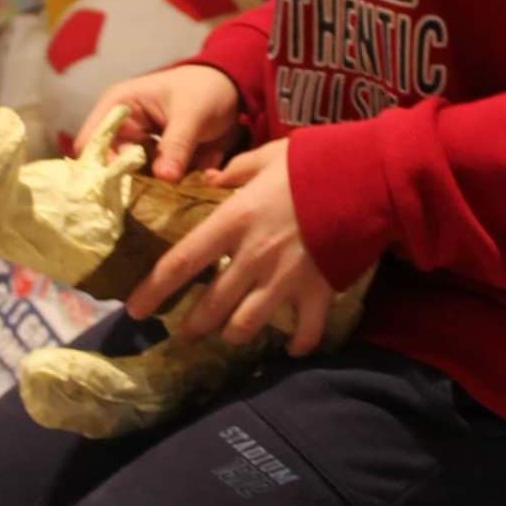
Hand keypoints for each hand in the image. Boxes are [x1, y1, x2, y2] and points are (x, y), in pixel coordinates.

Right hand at [74, 65, 241, 181]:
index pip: (91, 142)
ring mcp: (140, 150)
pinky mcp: (158, 165)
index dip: (99, 165)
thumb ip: (177, 144)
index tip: (119, 187)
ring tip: (172, 193)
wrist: (235, 94)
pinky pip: (157, 186)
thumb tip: (164, 178)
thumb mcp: (192, 113)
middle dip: (128, 185)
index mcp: (118, 107)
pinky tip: (192, 185)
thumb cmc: (207, 90)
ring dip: (152, 191)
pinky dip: (172, 191)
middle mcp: (123, 131)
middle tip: (150, 198)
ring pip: (133, 181)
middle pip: (109, 167)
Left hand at [126, 139, 335, 357]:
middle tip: (185, 332)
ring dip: (234, 335)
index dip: (153, 290)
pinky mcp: (317, 293)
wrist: (370, 177)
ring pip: (246, 326)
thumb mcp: (266, 157)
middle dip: (192, 326)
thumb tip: (211, 181)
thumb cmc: (313, 163)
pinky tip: (292, 348)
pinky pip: (305, 332)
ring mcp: (284, 280)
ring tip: (229, 335)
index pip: (180, 263)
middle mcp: (252, 258)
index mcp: (232, 223)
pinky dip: (298, 344)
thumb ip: (234, 173)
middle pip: (210, 307)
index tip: (135, 310)